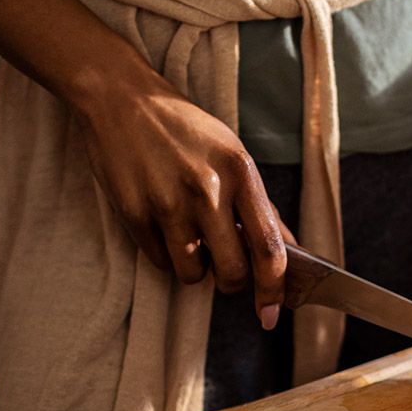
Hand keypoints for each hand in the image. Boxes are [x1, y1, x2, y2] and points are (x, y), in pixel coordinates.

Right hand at [72, 70, 290, 328]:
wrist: (121, 98)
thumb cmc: (184, 128)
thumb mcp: (233, 155)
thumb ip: (261, 205)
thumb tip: (290, 249)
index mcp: (242, 173)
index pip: (269, 249)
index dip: (274, 289)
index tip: (272, 312)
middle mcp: (208, 191)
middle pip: (233, 272)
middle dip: (232, 282)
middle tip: (226, 267)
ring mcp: (168, 203)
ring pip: (193, 275)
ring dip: (196, 270)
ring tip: (191, 240)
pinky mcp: (133, 213)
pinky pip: (159, 261)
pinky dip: (166, 256)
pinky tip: (163, 227)